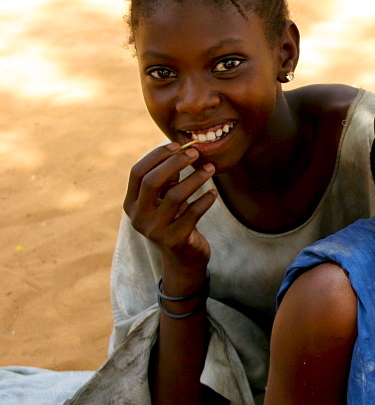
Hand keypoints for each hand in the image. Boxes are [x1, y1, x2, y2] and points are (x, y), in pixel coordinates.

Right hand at [124, 144, 216, 273]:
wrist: (182, 259)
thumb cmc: (175, 221)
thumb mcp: (165, 200)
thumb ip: (166, 179)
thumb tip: (178, 151)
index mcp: (131, 204)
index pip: (137, 172)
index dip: (156, 156)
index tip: (177, 145)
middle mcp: (138, 217)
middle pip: (152, 181)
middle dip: (175, 163)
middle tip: (196, 153)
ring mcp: (155, 230)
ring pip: (175, 196)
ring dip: (195, 178)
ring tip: (210, 168)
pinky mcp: (175, 240)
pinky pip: (193, 213)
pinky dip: (205, 200)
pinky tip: (213, 193)